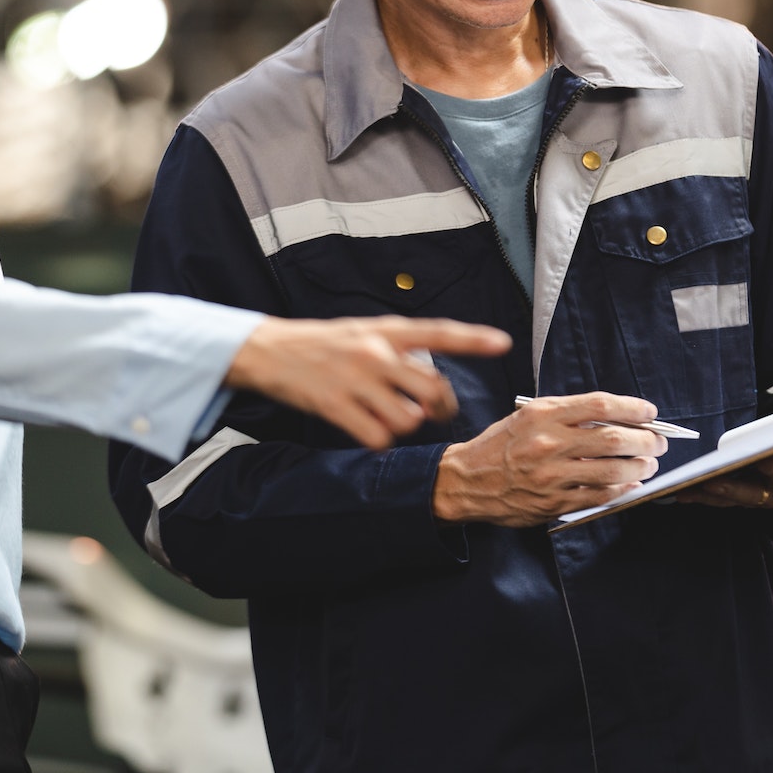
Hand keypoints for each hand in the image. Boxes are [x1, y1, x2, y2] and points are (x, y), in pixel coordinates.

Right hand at [226, 315, 509, 449]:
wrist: (269, 350)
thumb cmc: (323, 342)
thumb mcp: (364, 331)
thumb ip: (398, 348)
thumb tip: (431, 376)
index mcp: (387, 330)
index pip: (439, 332)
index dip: (473, 339)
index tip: (503, 344)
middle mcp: (376, 352)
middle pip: (432, 388)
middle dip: (441, 408)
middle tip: (435, 413)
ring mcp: (356, 380)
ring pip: (408, 418)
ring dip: (407, 427)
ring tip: (392, 420)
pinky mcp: (335, 405)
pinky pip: (377, 437)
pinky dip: (380, 441)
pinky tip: (370, 432)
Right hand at [432, 393, 667, 527]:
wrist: (467, 480)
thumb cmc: (501, 445)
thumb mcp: (529, 415)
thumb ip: (569, 414)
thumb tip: (617, 417)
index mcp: (543, 415)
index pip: (600, 405)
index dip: (633, 408)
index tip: (649, 413)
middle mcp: (549, 443)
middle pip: (613, 438)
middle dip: (646, 440)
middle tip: (658, 442)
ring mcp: (552, 475)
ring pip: (612, 470)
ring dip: (640, 467)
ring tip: (648, 464)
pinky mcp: (554, 502)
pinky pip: (599, 496)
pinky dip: (622, 490)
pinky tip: (631, 484)